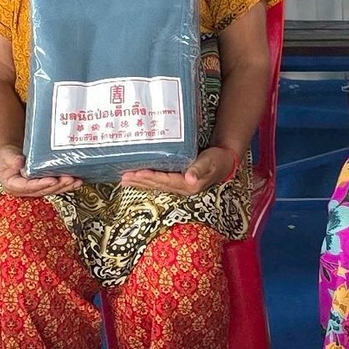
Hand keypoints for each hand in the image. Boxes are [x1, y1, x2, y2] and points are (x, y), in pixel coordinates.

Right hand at [0, 144, 83, 199]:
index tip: (53, 180)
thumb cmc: (6, 156)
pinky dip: (66, 185)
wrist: (9, 156)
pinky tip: (77, 182)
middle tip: (69, 179)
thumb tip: (18, 162)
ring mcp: (35, 189)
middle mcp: (25, 190)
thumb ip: (11, 159)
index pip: (29, 187)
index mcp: (13, 186)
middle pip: (43, 190)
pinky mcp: (43, 185)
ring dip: (65, 187)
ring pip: (52, 190)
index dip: (42, 184)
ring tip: (77, 181)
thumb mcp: (6, 156)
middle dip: (58, 186)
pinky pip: (55, 187)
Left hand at [121, 146, 240, 197]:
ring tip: (125, 180)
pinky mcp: (178, 182)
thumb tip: (190, 179)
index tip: (136, 173)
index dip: (150, 177)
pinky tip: (138, 178)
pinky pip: (159, 182)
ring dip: (140, 182)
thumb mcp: (210, 162)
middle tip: (123, 177)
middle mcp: (182, 188)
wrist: (225, 162)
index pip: (165, 181)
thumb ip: (199, 170)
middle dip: (140, 181)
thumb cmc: (218, 160)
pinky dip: (147, 180)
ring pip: (156, 185)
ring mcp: (179, 186)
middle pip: (157, 185)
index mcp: (188, 185)